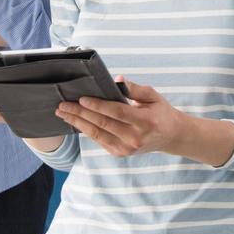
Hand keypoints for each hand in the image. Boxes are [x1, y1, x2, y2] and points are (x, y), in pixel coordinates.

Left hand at [57, 80, 185, 157]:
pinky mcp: (120, 153)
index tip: (81, 98)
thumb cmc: (160, 112)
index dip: (98, 105)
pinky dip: (86, 130)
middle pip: (102, 124)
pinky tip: (76, 122)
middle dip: (80, 113)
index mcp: (145, 121)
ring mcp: (126, 148)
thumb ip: (135, 89)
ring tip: (63, 113)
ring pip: (96, 134)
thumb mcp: (153, 96)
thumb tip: (117, 80)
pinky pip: (99, 140)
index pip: (116, 112)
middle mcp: (134, 138)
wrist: (170, 136)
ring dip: (78, 123)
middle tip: (63, 105)